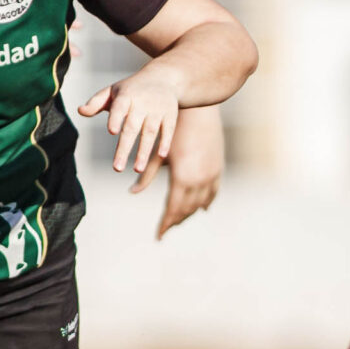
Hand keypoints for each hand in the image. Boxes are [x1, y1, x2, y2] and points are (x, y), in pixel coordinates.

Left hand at [78, 64, 183, 176]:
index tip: (112, 131)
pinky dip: (165, 142)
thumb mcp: (113, 91)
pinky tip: (160, 156)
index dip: (116, 118)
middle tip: (117, 168)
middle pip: (132, 127)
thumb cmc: (131, 89)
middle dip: (125, 148)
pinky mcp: (170, 114)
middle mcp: (142, 102)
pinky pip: (168, 130)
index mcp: (126, 95)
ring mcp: (157, 109)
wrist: (163, 77)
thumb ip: (96, 102)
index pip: (120, 107)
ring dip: (144, 151)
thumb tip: (80, 111)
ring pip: (150, 132)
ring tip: (137, 169)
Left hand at [152, 105, 224, 235]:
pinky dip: (206, 202)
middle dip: (175, 220)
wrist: (199, 112)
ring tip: (179, 220)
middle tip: (166, 229)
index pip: (172, 209)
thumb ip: (145, 175)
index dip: (165, 224)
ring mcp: (211, 175)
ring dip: (189, 213)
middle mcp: (199, 180)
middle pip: (186, 209)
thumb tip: (131, 192)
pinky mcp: (218, 168)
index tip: (159, 236)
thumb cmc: (173, 130)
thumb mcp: (157, 154)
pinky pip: (213, 192)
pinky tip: (202, 208)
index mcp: (182, 178)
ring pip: (200, 203)